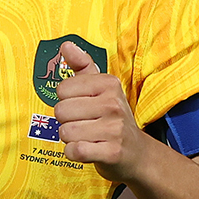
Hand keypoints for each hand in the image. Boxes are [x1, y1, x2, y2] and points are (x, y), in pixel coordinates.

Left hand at [53, 41, 150, 182]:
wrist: (137, 153)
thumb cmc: (112, 118)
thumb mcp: (101, 89)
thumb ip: (82, 65)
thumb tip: (66, 44)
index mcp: (109, 84)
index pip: (62, 89)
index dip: (67, 101)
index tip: (83, 106)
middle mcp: (113, 104)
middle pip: (61, 111)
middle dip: (67, 121)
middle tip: (85, 124)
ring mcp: (114, 129)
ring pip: (65, 132)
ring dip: (71, 138)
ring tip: (88, 137)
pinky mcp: (111, 152)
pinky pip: (74, 151)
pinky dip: (74, 153)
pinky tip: (87, 150)